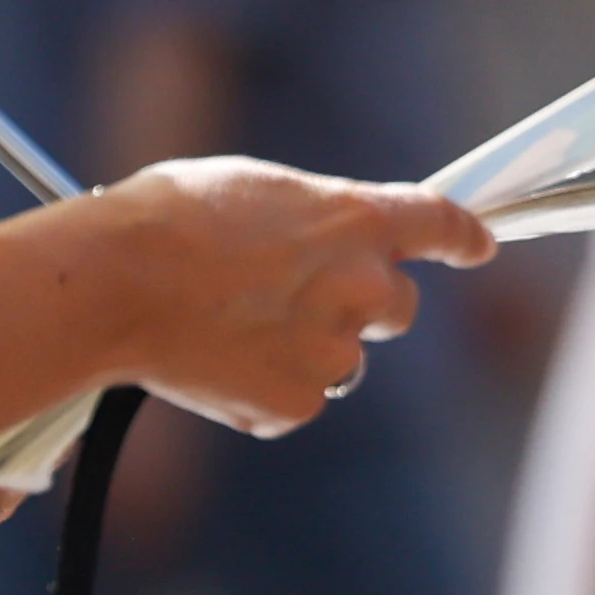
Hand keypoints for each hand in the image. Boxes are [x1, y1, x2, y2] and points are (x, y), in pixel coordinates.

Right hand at [105, 163, 495, 437]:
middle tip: (296, 297)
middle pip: (399, 306)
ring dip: (303, 348)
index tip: (478, 246)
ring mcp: (333, 351)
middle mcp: (363, 286)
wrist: (116, 285)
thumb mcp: (256, 190)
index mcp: (358, 220)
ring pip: (340, 358)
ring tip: (226, 324)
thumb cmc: (168, 220)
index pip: (440, 224)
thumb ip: (312, 220)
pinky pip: (294, 400)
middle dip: (362, 304)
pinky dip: (263, 389)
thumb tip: (319, 247)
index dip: (463, 237)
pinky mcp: (296, 403)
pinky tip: (211, 361)